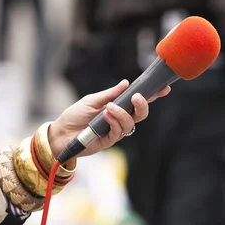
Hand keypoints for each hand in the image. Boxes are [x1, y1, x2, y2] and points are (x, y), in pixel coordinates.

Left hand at [48, 80, 170, 156]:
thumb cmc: (75, 115)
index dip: (152, 95)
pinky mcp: (109, 141)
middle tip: (137, 97)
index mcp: (118, 107)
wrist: (60, 133)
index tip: (163, 88)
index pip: (138, 101)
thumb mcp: (92, 100)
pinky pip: (118, 132)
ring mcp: (115, 131)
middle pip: (140, 114)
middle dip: (143, 105)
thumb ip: (110, 94)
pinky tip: (106, 115)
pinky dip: (114, 121)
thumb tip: (126, 83)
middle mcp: (120, 119)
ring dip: (122, 113)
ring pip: (130, 123)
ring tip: (109, 108)